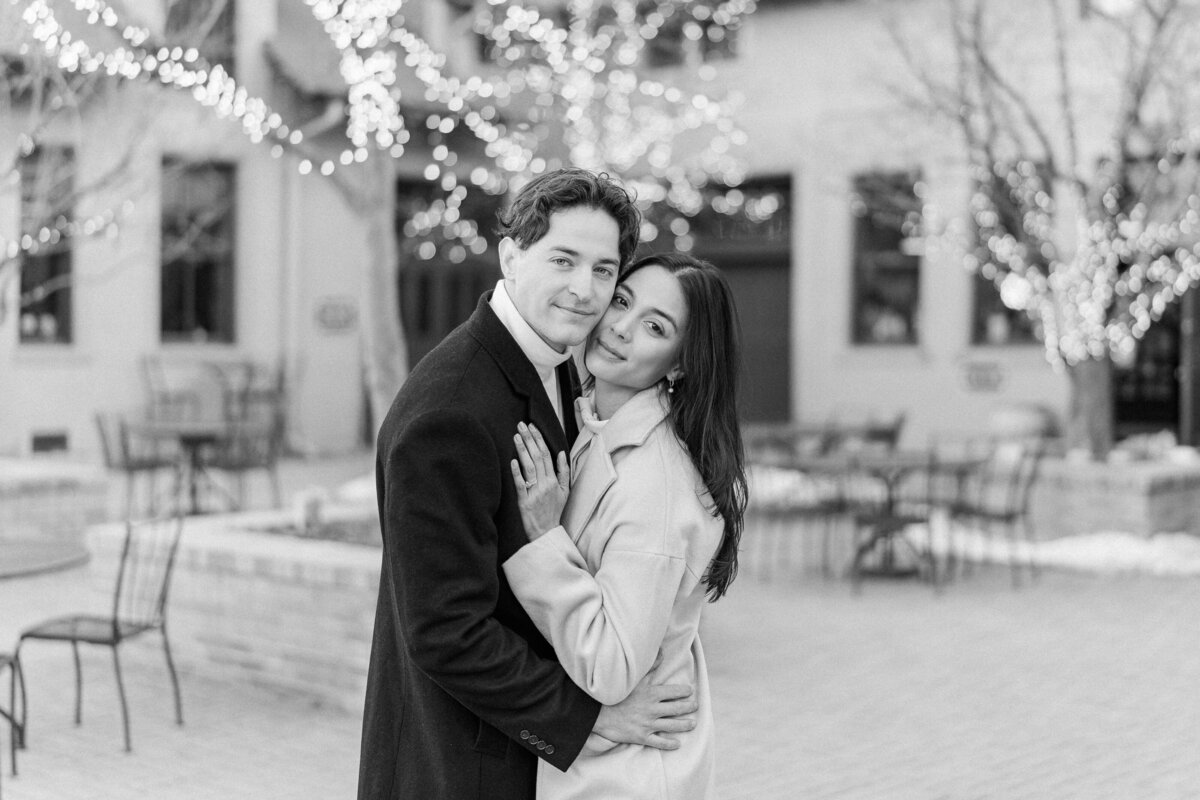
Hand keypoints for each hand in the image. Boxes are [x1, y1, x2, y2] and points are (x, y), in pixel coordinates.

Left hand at [510, 422, 569, 541]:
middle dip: (529, 439)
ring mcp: (535, 493)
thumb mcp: (565, 491)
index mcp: (554, 480)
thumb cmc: (554, 511)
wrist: (546, 532)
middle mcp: (546, 484)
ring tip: (516, 436)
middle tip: (521, 425)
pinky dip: (517, 473)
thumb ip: (563, 471)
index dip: (539, 439)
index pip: (546, 454)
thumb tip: (561, 453)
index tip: (532, 427)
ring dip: (522, 450)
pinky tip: (513, 461)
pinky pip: (521, 485)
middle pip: (537, 457)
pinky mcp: (524, 502)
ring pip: (529, 467)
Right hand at [592, 670, 697, 750]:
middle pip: (677, 709)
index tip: (690, 691)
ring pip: (672, 725)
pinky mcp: (642, 737)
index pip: (675, 692)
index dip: (685, 691)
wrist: (599, 713)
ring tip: (693, 723)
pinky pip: (659, 742)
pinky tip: (677, 744)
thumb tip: (661, 651)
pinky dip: (669, 744)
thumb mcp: (634, 678)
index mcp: (652, 693)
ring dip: (685, 725)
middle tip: (696, 706)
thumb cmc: (617, 694)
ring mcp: (648, 724)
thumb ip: (650, 665)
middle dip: (689, 707)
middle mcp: (653, 709)